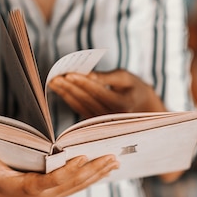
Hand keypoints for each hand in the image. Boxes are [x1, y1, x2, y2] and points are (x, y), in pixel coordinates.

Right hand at [0, 148, 118, 196]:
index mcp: (32, 187)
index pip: (56, 179)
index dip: (70, 169)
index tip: (84, 157)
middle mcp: (47, 195)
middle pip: (75, 183)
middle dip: (95, 170)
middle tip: (112, 157)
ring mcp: (53, 196)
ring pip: (80, 186)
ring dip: (99, 174)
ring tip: (115, 162)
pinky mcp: (57, 194)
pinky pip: (78, 187)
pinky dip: (92, 178)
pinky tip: (105, 170)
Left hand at [48, 69, 165, 117]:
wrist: (143, 108)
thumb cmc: (133, 88)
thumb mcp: (126, 78)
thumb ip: (107, 77)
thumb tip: (88, 75)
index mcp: (123, 105)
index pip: (99, 92)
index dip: (83, 83)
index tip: (68, 74)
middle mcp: (112, 116)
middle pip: (86, 100)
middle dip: (69, 88)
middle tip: (54, 77)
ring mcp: (103, 121)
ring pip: (80, 106)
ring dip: (65, 94)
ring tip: (53, 82)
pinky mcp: (96, 122)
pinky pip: (79, 109)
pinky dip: (69, 99)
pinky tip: (60, 90)